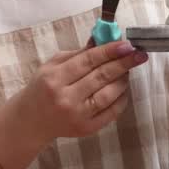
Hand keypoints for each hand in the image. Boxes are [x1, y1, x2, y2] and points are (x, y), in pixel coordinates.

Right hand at [16, 39, 148, 140]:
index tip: (127, 44)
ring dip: (123, 80)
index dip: (110, 51)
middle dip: (123, 63)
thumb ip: (78, 53)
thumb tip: (103, 39)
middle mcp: (66, 97)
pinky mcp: (87, 129)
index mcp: (56, 78)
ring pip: (109, 94)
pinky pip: (111, 112)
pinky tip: (123, 89)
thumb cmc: (42, 88)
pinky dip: (121, 99)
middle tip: (138, 54)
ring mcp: (78, 115)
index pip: (88, 60)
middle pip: (101, 76)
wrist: (30, 121)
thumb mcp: (52, 65)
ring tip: (128, 70)